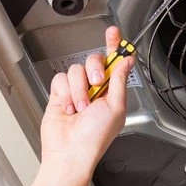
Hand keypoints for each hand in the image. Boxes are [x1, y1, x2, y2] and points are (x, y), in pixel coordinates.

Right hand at [39, 26, 133, 177]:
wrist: (70, 152)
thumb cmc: (95, 138)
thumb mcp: (116, 107)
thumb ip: (120, 81)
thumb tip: (127, 61)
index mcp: (112, 92)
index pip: (114, 62)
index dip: (114, 46)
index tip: (113, 33)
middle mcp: (95, 90)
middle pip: (93, 61)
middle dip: (94, 70)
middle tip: (96, 84)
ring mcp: (76, 92)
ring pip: (75, 70)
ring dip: (78, 90)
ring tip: (79, 108)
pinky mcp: (59, 95)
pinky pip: (60, 79)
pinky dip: (64, 93)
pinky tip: (67, 108)